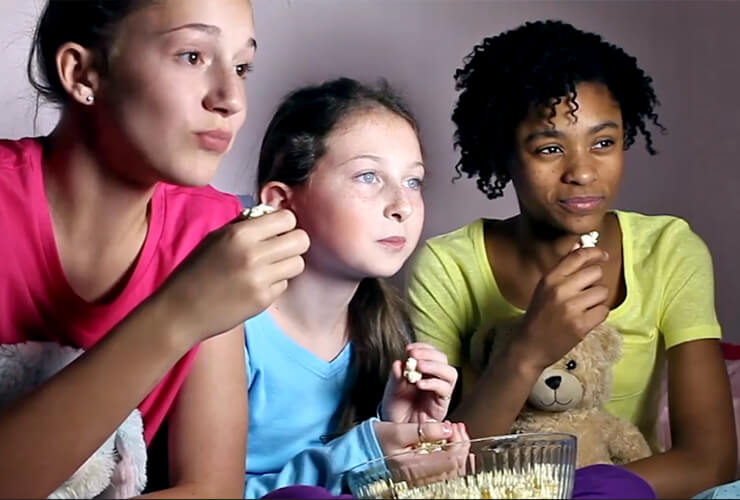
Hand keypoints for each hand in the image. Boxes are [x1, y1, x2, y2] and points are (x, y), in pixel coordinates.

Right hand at [154, 209, 309, 344]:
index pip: (287, 218)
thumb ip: (245, 225)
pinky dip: (275, 283)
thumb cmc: (196, 270)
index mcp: (240, 234)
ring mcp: (261, 279)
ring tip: (270, 266)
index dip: (284, 224)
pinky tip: (256, 284)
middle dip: (293, 242)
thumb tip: (271, 216)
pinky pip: (284, 284)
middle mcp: (254, 255)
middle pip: (301, 240)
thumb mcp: (216, 237)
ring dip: (288, 263)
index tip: (277, 230)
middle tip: (280, 248)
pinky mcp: (264, 300)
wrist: (181, 310)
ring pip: (298, 263)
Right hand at [373, 421, 469, 485]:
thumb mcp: (397, 431)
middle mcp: (421, 478)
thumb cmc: (375, 442)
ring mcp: (421, 479)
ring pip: (452, 470)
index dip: (458, 442)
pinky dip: (449, 456)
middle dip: (461, 444)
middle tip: (457, 427)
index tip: (455, 426)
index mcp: (416, 467)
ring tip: (453, 432)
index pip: (451, 460)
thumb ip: (423, 431)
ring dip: (457, 450)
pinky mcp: (420, 477)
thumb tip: (446, 428)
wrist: (360, 453)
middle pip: (455, 467)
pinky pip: (443, 471)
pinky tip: (446, 444)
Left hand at [380, 343, 457, 422]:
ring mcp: (440, 391)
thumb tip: (398, 362)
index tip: (409, 349)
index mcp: (424, 370)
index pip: (431, 352)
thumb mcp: (392, 388)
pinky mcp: (442, 404)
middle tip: (414, 356)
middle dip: (429, 354)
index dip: (423, 347)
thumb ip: (396, 375)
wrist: (396, 429)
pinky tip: (420, 384)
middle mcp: (435, 379)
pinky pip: (445, 390)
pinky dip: (433, 383)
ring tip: (419, 366)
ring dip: (435, 366)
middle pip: (443, 359)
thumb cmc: (396, 407)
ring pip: (450, 373)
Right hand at [514, 247, 609, 370]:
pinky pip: (604, 310)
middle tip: (585, 292)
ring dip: (597, 299)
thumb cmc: (538, 316)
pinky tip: (587, 318)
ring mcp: (571, 308)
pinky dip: (598, 314)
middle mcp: (560, 290)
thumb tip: (581, 247)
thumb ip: (563, 270)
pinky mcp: (581, 325)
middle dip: (594, 282)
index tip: (603, 255)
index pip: (578, 257)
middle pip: (595, 272)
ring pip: (602, 291)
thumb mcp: (545, 289)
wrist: (529, 346)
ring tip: (584, 307)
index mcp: (550, 279)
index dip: (595, 253)